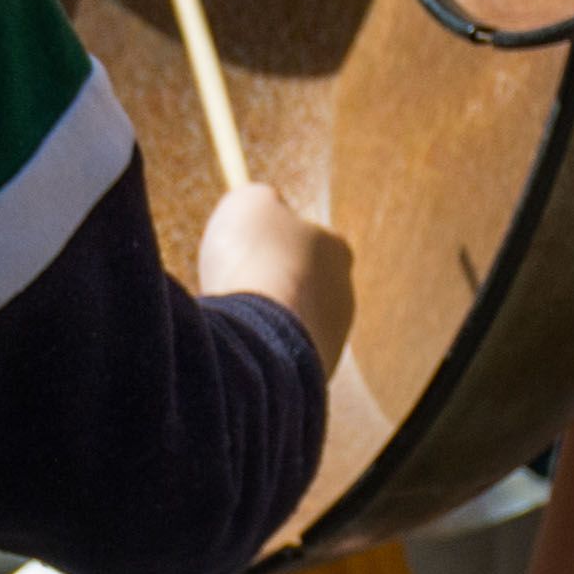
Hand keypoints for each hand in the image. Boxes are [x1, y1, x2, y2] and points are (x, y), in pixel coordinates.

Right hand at [201, 179, 354, 368]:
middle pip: (298, 283)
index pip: (307, 238)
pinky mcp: (314, 375)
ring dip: (260, 320)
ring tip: (235, 318)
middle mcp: (343, 295)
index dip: (271, 240)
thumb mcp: (249, 204)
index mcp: (336, 250)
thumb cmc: (254, 261)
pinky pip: (279, 357)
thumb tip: (263, 203)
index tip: (241, 245)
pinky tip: (243, 348)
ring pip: (288, 323)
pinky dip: (259, 351)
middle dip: (266, 284)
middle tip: (230, 284)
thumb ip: (260, 199)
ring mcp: (332, 337)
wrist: (261, 335)